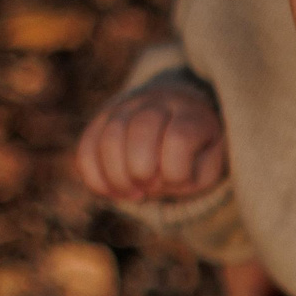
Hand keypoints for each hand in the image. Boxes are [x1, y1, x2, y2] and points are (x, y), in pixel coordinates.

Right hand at [76, 73, 225, 201]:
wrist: (173, 115)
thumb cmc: (195, 149)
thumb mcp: (210, 163)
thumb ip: (196, 175)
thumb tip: (161, 179)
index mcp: (190, 111)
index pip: (179, 138)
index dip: (176, 172)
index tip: (179, 181)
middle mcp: (155, 102)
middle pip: (140, 130)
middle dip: (143, 171)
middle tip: (151, 188)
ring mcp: (123, 108)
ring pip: (108, 140)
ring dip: (118, 179)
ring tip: (134, 193)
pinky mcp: (98, 121)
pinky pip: (85, 151)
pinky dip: (95, 179)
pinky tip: (114, 192)